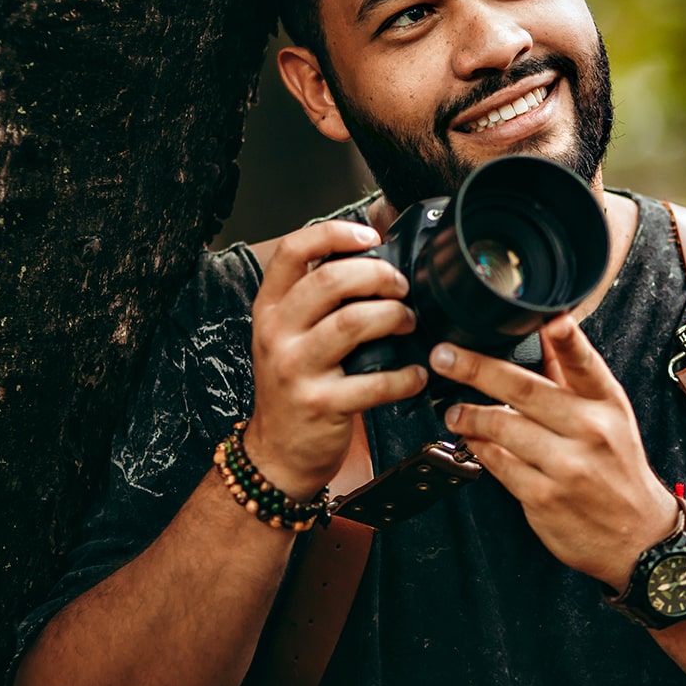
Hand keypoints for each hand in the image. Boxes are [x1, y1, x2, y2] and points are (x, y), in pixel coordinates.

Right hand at [248, 219, 426, 499]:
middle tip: (401, 287)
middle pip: (331, 280)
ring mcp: (296, 369)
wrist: (276, 451)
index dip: (334, 234)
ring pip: (353, 322)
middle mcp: (278, 333)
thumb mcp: (291, 332)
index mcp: (271, 308)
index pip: (293, 250)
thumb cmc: (293, 384)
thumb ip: (322, 292)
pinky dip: (404, 376)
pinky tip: (415, 374)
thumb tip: (372, 236)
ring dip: (393, 316)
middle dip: (379, 275)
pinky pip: (374, 382)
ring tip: (407, 322)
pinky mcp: (321, 404)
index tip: (370, 237)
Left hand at [433, 315, 677, 588]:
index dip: (568, 339)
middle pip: (526, 391)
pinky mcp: (544, 497)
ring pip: (503, 428)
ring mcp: (567, 466)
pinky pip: (498, 464)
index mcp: (607, 404)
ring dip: (469, 415)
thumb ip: (574, 377)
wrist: (638, 536)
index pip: (585, 364)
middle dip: (477, 369)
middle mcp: (591, 431)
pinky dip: (478, 448)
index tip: (551, 321)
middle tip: (445, 356)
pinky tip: (471, 440)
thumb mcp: (609, 417)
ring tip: (454, 410)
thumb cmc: (618, 469)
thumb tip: (547, 331)